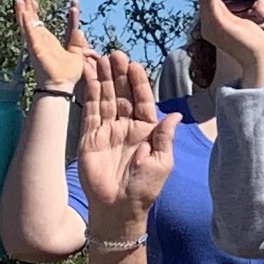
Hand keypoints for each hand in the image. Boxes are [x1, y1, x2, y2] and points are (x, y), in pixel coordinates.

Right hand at [15, 0, 91, 90]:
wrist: (60, 86)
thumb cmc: (67, 74)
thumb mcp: (77, 55)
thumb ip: (77, 42)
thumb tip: (80, 30)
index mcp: (54, 42)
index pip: (58, 24)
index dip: (68, 14)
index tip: (75, 2)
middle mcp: (43, 40)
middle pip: (35, 20)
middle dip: (32, 7)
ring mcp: (37, 43)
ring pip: (28, 23)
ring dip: (24, 10)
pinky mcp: (34, 46)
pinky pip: (29, 32)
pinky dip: (26, 21)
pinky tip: (23, 11)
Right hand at [77, 49, 180, 230]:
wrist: (118, 209)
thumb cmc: (144, 189)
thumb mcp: (162, 162)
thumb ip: (165, 137)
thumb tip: (173, 114)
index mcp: (146, 130)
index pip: (142, 99)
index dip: (138, 82)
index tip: (133, 64)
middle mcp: (127, 126)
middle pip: (122, 93)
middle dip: (119, 73)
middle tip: (114, 53)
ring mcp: (107, 130)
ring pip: (106, 97)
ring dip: (103, 78)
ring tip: (100, 58)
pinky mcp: (90, 136)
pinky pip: (90, 110)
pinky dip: (90, 92)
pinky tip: (90, 76)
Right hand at [188, 0, 263, 85]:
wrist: (258, 58)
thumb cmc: (253, 42)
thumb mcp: (241, 22)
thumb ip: (233, 12)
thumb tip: (233, 1)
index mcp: (213, 25)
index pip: (207, 1)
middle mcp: (209, 26)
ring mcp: (212, 27)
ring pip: (206, 0)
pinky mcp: (220, 26)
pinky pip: (213, 6)